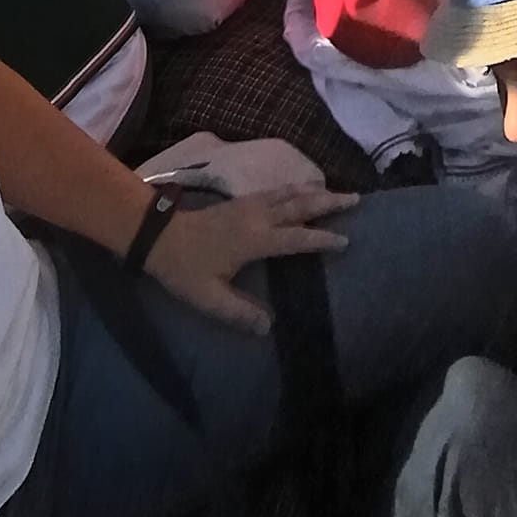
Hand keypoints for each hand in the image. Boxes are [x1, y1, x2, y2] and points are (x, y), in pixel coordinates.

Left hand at [145, 183, 358, 334]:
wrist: (159, 236)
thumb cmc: (185, 270)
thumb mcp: (208, 298)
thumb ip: (239, 313)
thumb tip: (269, 328)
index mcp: (253, 239)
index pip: (295, 238)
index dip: (320, 240)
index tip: (345, 241)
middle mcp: (257, 216)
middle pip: (299, 205)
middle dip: (328, 202)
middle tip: (356, 199)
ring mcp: (249, 204)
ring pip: (290, 193)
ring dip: (316, 192)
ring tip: (339, 193)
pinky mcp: (242, 201)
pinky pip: (278, 190)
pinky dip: (297, 188)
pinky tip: (304, 189)